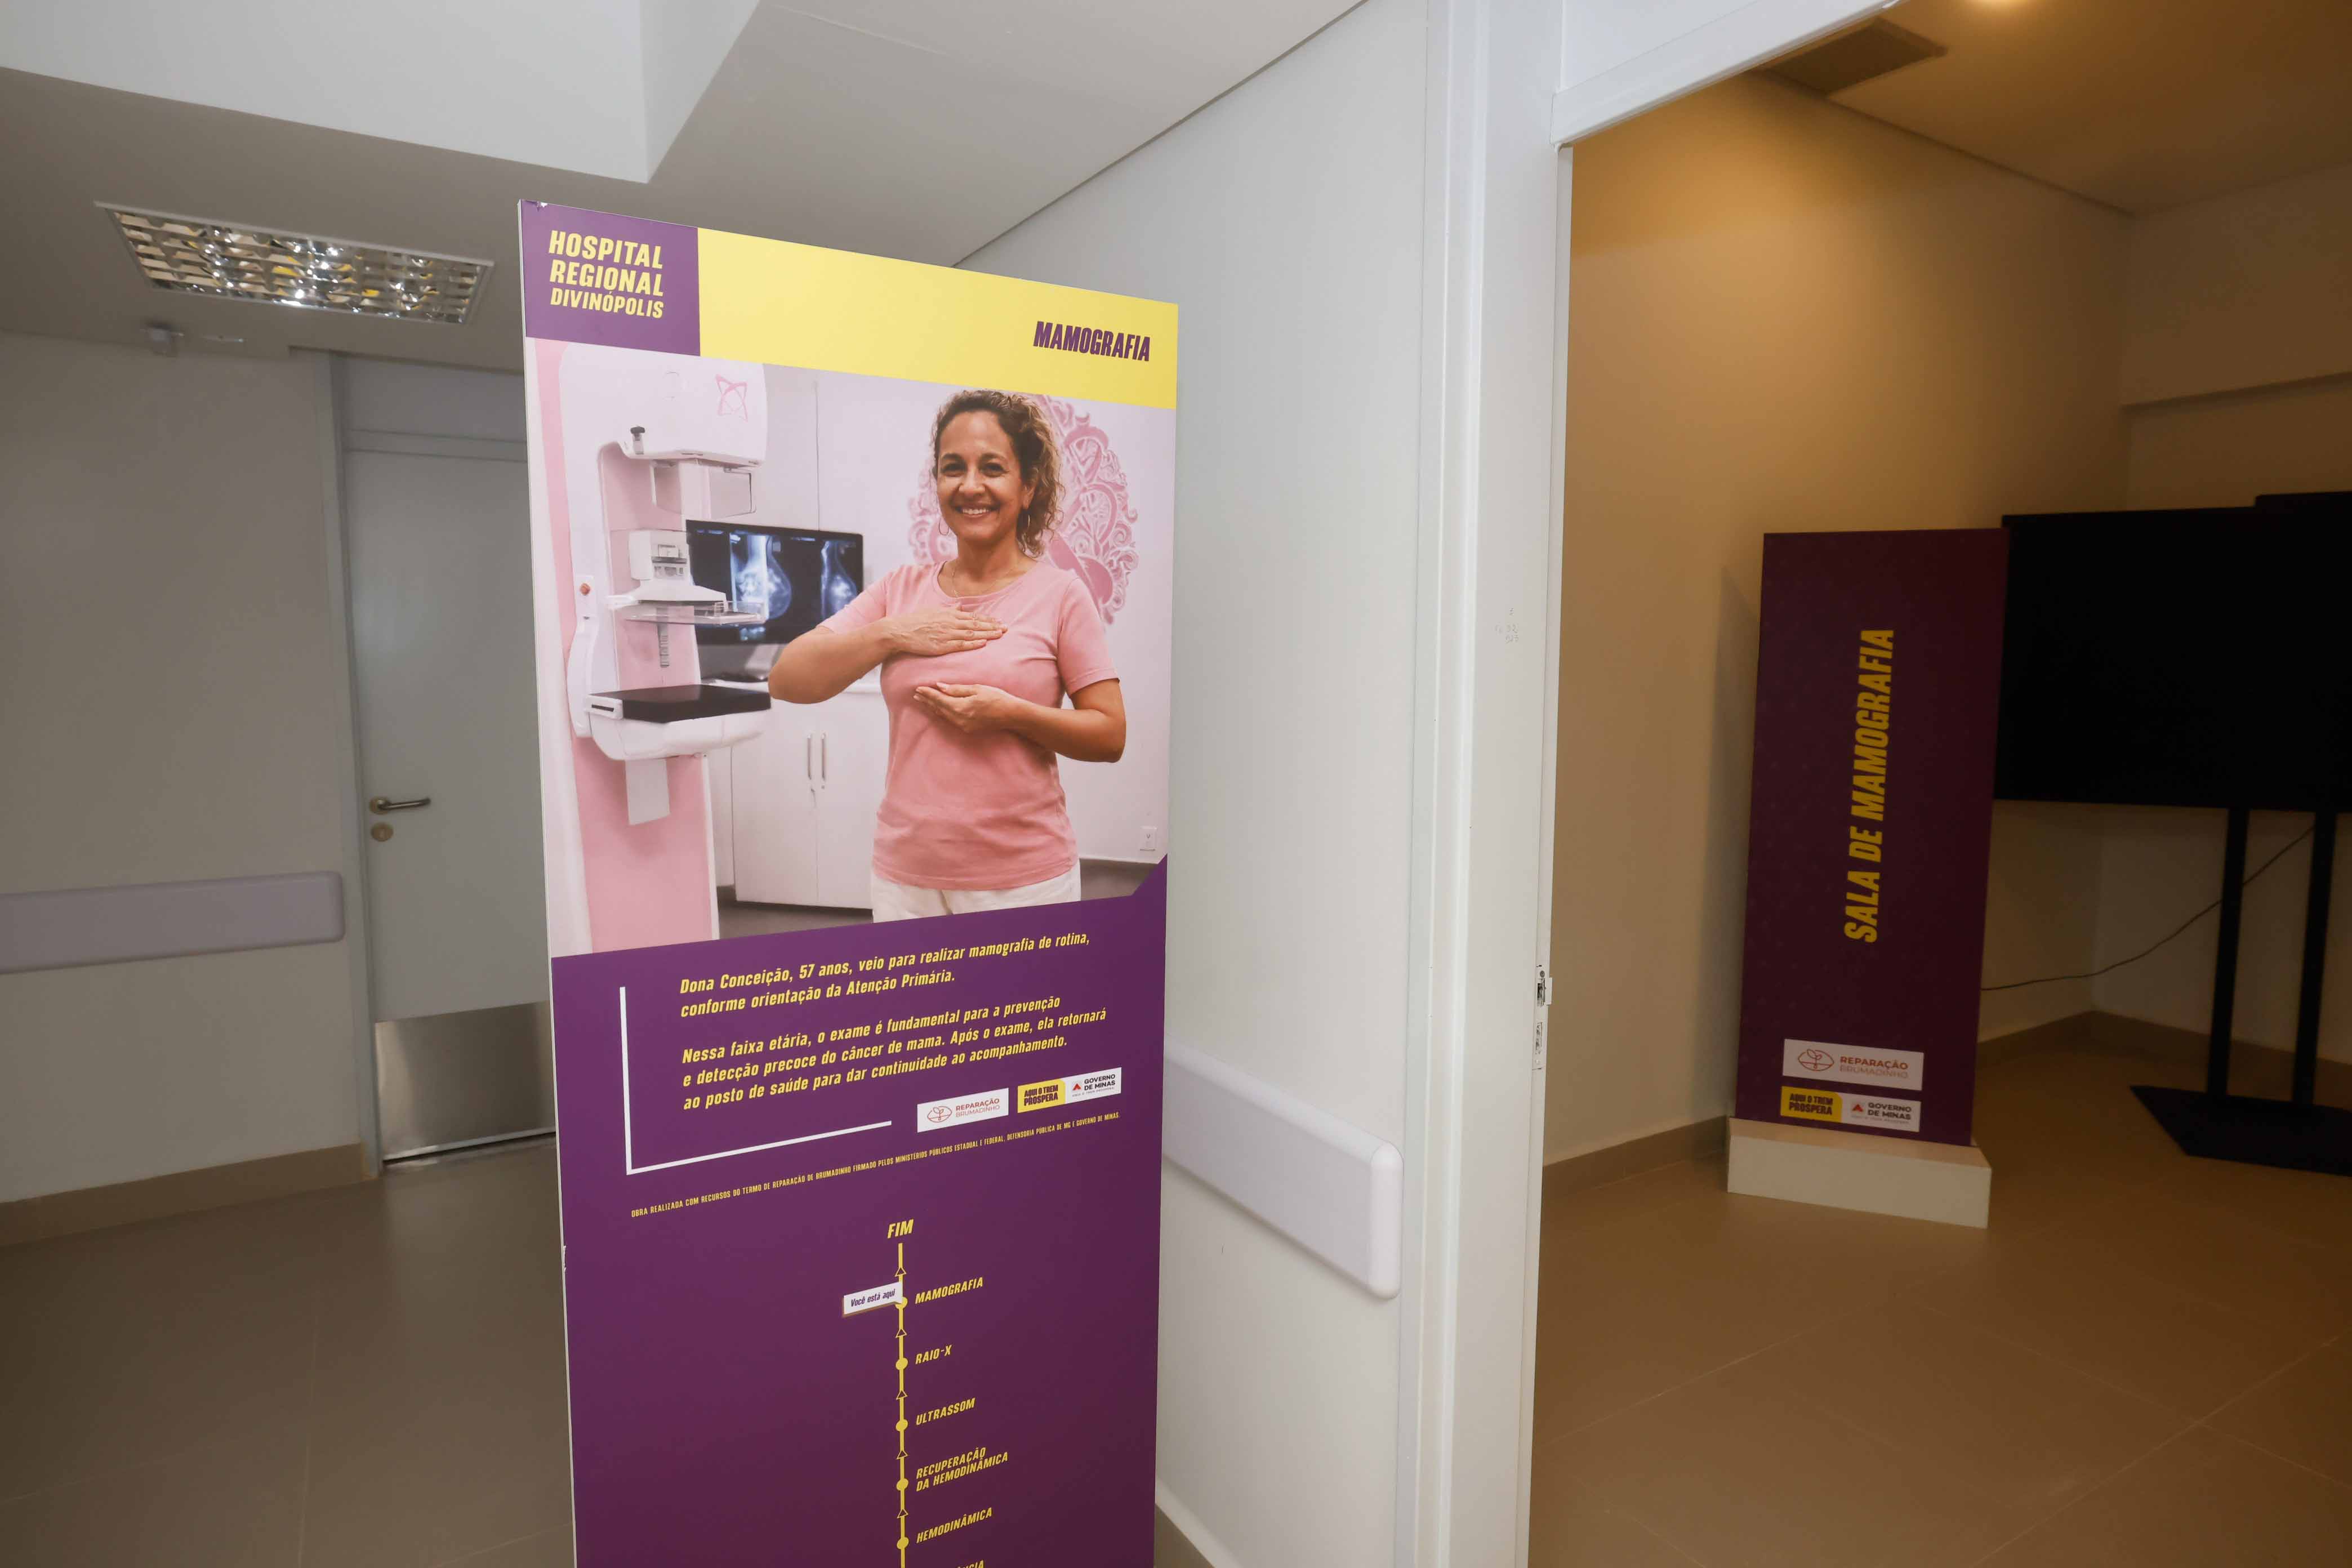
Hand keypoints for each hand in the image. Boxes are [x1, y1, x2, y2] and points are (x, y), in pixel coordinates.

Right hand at [885, 607, 1003, 656]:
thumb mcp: (933, 610)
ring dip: (987, 633)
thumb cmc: (916, 621)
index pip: (973, 616)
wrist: (901, 630)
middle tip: (1006, 627)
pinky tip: (984, 643)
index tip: (999, 621)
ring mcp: (947, 634)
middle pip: (976, 624)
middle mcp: (951, 622)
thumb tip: (960, 606)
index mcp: (949, 614)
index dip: (987, 619)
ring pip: (972, 633)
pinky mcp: (942, 645)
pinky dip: (973, 643)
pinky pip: (961, 644)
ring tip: (1000, 634)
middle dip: (992, 626)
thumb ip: (948, 609)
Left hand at [912, 683, 1022, 734]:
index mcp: (961, 707)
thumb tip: (940, 687)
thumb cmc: (996, 698)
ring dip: (933, 707)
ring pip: (943, 715)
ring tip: (924, 701)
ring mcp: (963, 725)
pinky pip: (950, 720)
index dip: (928, 693)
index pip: (939, 699)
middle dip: (927, 701)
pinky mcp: (968, 729)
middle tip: (916, 694)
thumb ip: (957, 689)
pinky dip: (942, 713)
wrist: (1011, 715)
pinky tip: (939, 709)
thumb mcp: (976, 689)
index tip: (918, 688)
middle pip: (938, 708)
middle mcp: (959, 719)